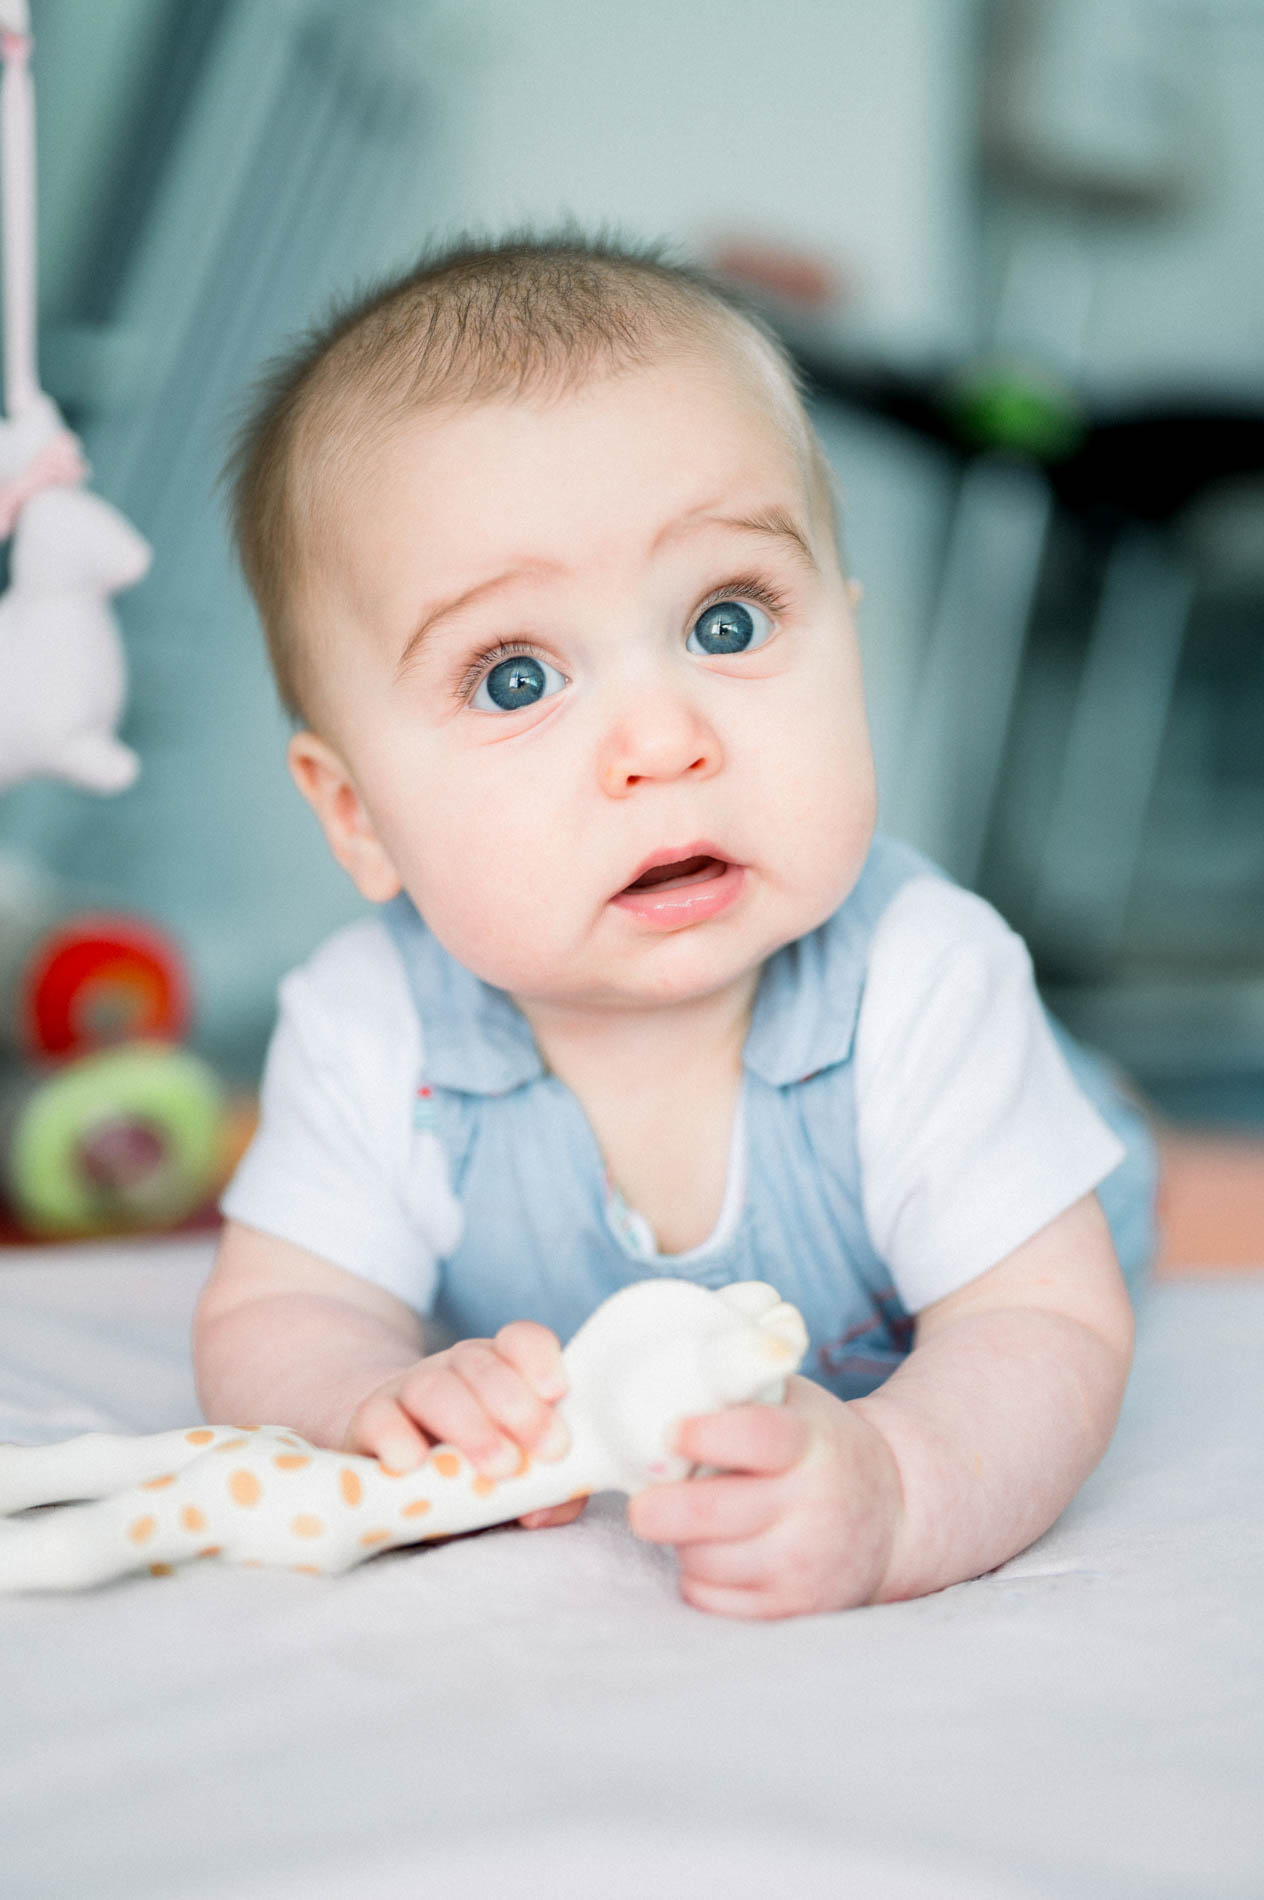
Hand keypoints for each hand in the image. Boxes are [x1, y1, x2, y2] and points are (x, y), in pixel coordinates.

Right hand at [345, 1323, 584, 1531]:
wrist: (396, 1468)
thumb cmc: (471, 1473)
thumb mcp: (516, 1481)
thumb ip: (546, 1492)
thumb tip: (543, 1510)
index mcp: (498, 1371)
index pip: (520, 1341)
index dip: (539, 1359)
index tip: (557, 1392)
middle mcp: (454, 1371)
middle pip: (481, 1365)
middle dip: (517, 1407)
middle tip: (544, 1452)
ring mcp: (407, 1391)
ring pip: (433, 1387)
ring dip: (470, 1425)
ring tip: (497, 1467)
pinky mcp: (368, 1423)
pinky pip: (378, 1418)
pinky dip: (396, 1437)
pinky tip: (414, 1463)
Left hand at [626, 1376, 902, 1617]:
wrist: (891, 1514)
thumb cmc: (818, 1446)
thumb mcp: (797, 1403)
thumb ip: (741, 1389)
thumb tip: (661, 1383)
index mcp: (809, 1443)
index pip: (754, 1437)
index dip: (704, 1435)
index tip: (671, 1433)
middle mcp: (810, 1506)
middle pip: (709, 1513)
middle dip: (659, 1507)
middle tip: (643, 1500)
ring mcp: (800, 1565)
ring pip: (701, 1559)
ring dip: (680, 1539)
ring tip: (692, 1518)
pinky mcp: (788, 1609)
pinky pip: (708, 1598)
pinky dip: (696, 1576)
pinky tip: (714, 1551)